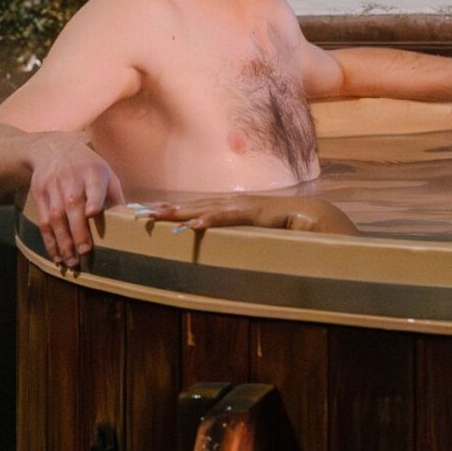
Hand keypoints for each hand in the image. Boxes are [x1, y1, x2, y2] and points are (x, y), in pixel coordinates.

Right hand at [25, 136, 125, 266]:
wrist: (52, 148)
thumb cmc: (87, 167)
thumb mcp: (105, 173)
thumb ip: (114, 198)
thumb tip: (129, 226)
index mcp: (93, 172)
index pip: (93, 186)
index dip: (93, 199)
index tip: (92, 214)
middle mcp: (71, 177)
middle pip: (72, 206)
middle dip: (77, 231)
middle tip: (83, 254)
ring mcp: (53, 185)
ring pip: (55, 216)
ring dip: (62, 241)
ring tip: (70, 262)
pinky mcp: (39, 193)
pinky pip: (43, 220)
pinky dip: (49, 240)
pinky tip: (56, 255)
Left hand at [146, 195, 342, 233]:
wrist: (315, 216)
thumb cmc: (285, 228)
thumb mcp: (254, 233)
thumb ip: (237, 236)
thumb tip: (219, 246)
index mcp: (229, 208)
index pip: (193, 207)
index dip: (169, 209)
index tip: (144, 212)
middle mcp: (231, 203)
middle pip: (191, 205)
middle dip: (164, 209)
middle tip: (137, 213)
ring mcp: (242, 206)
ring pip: (204, 208)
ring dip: (179, 212)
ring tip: (156, 215)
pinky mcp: (255, 213)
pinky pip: (229, 217)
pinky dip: (211, 220)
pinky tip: (193, 225)